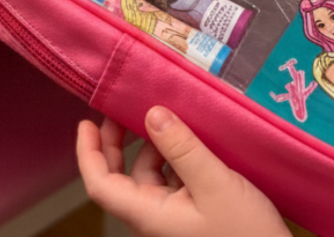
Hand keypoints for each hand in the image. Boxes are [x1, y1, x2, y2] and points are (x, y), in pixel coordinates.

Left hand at [77, 109, 290, 236]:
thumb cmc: (246, 235)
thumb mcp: (215, 184)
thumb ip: (182, 148)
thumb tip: (151, 113)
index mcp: (149, 215)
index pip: (100, 184)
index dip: (88, 152)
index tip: (87, 121)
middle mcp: (154, 219)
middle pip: (119, 179)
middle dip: (116, 143)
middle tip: (122, 110)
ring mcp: (172, 220)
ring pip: (146, 178)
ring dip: (149, 147)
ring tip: (165, 118)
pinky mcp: (192, 219)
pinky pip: (170, 183)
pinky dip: (172, 159)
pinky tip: (188, 142)